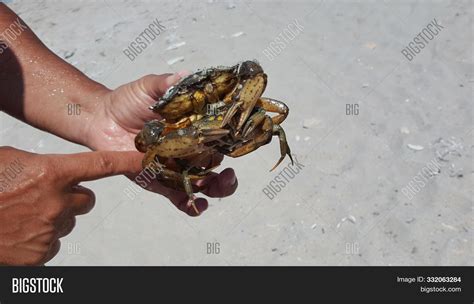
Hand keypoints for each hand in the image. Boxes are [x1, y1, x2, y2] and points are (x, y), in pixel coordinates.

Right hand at [0, 146, 142, 264]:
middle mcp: (57, 203)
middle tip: (46, 197)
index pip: (100, 165)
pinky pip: (54, 243)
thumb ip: (39, 164)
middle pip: (87, 200)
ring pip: (68, 222)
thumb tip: (54, 169)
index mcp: (50, 174)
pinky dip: (41, 239)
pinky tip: (19, 232)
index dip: (125, 162)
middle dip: (73, 198)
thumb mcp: (10, 161)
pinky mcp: (42, 254)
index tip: (145, 161)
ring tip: (23, 215)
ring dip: (53, 218)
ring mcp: (51, 230)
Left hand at [83, 73, 237, 215]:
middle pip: (215, 166)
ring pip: (203, 184)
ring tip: (218, 186)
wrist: (101, 118)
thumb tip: (184, 75)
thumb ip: (167, 84)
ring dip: (215, 189)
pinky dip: (190, 205)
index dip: (231, 143)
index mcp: (192, 128)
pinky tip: (197, 206)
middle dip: (227, 175)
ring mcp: (176, 167)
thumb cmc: (128, 101)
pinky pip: (179, 196)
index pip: (218, 138)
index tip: (239, 144)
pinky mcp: (160, 181)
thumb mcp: (150, 87)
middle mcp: (189, 150)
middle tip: (229, 175)